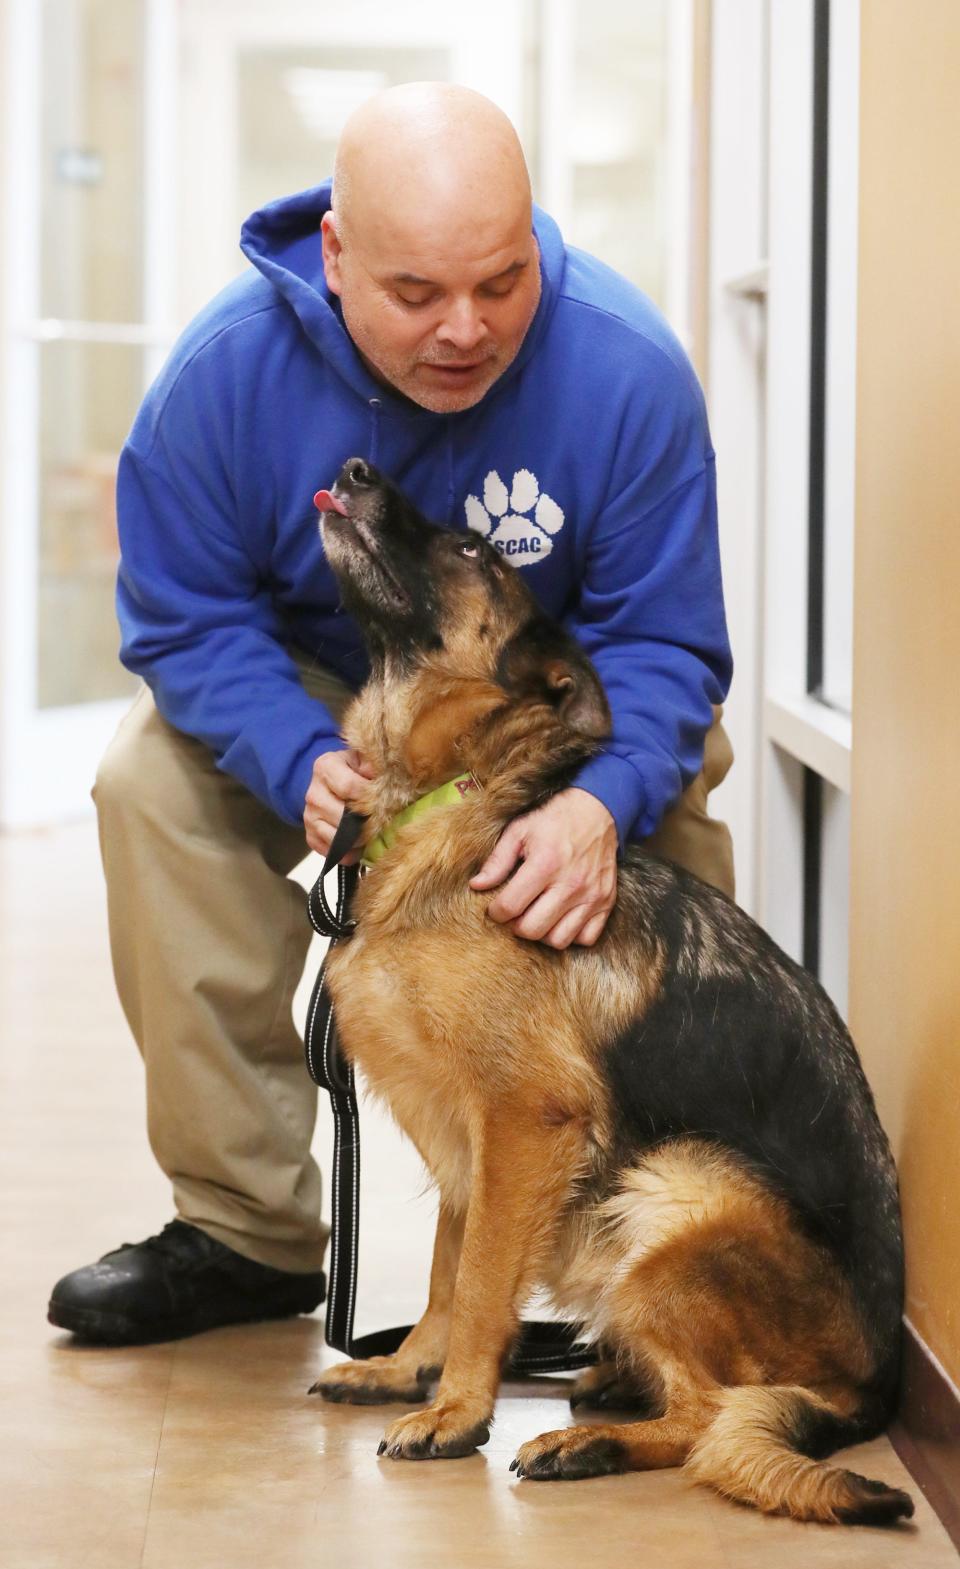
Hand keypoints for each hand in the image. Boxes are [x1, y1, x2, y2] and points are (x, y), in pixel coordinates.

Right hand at [304, 747, 374, 858]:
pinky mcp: (310, 837)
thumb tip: (381, 779)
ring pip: (338, 838)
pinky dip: (351, 853)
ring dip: (360, 840)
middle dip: (367, 821)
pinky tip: (361, 842)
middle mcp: (312, 793)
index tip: (383, 797)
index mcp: (325, 767)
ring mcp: (309, 817)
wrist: (332, 784)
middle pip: (343, 816)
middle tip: (383, 820)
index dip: (370, 795)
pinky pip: (333, 853)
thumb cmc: (354, 770)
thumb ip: (374, 764)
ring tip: (373, 832)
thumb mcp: (364, 759)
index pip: (349, 787)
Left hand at [469, 789, 617, 948]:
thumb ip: (497, 861)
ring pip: (559, 940)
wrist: (598, 810)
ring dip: (542, 934)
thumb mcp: (519, 831)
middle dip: (515, 926)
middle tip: (514, 914)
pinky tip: (560, 918)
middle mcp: (571, 884)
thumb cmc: (554, 819)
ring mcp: (592, 896)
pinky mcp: (606, 903)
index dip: (496, 912)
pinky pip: (586, 938)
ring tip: (536, 917)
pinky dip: (571, 935)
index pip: (510, 907)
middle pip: (533, 930)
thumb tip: (477, 886)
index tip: (496, 907)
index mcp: (545, 864)